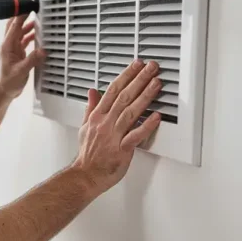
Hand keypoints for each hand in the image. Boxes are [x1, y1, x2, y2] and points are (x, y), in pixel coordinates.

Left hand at [0, 0, 46, 99]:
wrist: (3, 91)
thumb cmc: (8, 82)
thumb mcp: (21, 71)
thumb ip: (32, 60)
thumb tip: (42, 50)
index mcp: (7, 45)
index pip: (14, 25)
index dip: (20, 13)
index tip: (26, 2)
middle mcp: (8, 45)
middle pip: (15, 25)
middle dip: (22, 14)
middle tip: (31, 4)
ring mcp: (12, 48)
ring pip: (20, 32)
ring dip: (27, 25)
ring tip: (38, 17)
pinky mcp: (17, 53)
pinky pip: (24, 40)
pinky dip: (30, 35)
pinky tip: (37, 33)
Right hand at [71, 59, 162, 192]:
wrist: (85, 175)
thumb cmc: (87, 155)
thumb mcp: (84, 127)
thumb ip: (91, 107)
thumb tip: (92, 91)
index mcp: (97, 117)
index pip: (112, 90)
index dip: (126, 76)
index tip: (136, 65)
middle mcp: (105, 124)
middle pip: (124, 97)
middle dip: (139, 79)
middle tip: (151, 67)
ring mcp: (113, 136)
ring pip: (131, 112)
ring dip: (145, 96)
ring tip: (156, 83)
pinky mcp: (122, 150)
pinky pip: (135, 136)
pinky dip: (146, 126)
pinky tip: (156, 117)